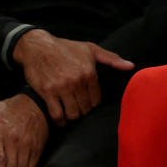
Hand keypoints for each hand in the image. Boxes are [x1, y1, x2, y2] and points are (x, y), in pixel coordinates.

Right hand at [13, 29, 133, 124]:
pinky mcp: (47, 92)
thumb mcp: (88, 48)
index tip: (86, 102)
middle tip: (77, 108)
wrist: (36, 45)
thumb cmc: (63, 47)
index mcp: (88, 73)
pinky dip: (60, 120)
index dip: (92, 104)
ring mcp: (61, 87)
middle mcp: (76, 81)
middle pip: (86, 109)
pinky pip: (57, 114)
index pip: (96, 100)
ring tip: (69, 113)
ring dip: (72, 117)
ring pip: (73, 114)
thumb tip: (131, 66)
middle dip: (82, 111)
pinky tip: (60, 118)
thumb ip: (111, 58)